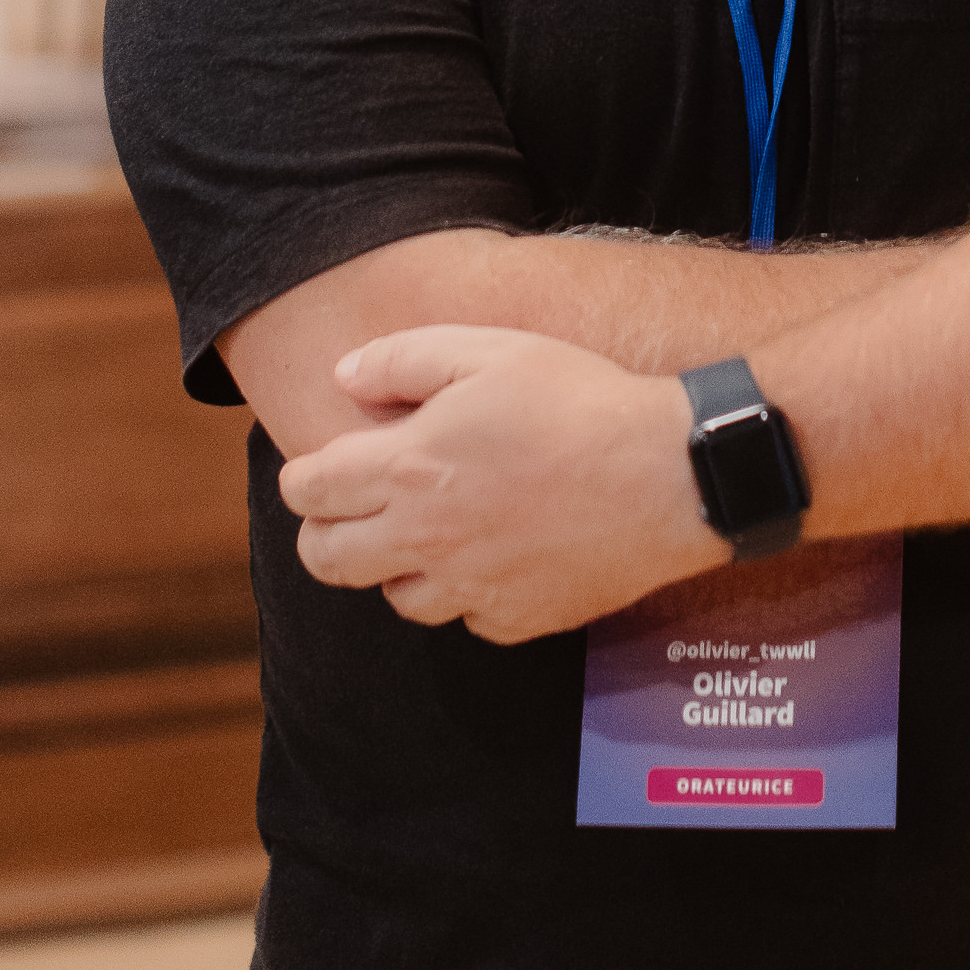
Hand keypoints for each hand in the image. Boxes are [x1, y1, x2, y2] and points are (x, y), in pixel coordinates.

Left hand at [276, 324, 727, 643]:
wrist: (666, 474)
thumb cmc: (578, 401)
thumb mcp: (489, 349)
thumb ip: (402, 360)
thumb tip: (344, 378)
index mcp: (409, 468)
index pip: (309, 493)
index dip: (304, 479)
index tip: (322, 469)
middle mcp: (427, 538)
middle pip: (327, 561)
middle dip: (325, 533)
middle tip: (356, 507)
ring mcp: (470, 588)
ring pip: (395, 598)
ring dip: (399, 566)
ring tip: (438, 526)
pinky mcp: (515, 619)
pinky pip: (466, 617)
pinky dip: (468, 591)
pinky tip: (499, 549)